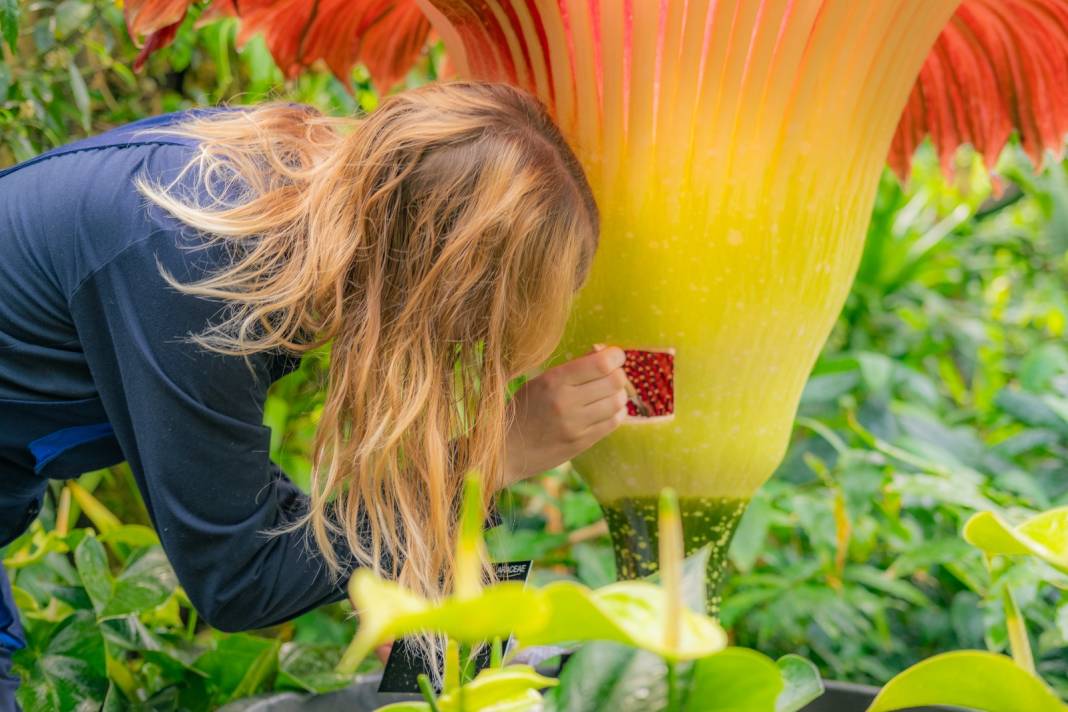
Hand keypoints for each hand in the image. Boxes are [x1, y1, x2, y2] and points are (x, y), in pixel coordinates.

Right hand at [503, 347, 628, 484]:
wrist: (507, 450)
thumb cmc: (524, 409)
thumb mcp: (541, 381)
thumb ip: (572, 368)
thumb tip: (604, 353)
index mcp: (554, 380)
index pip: (601, 364)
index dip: (615, 357)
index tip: (614, 356)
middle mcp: (566, 402)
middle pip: (614, 381)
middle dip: (618, 374)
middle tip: (611, 375)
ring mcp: (576, 425)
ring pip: (617, 402)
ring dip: (618, 394)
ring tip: (608, 393)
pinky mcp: (582, 443)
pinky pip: (613, 422)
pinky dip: (616, 412)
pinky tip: (607, 409)